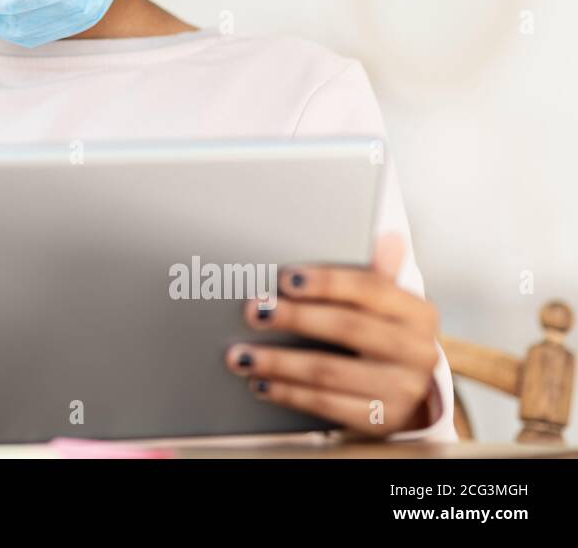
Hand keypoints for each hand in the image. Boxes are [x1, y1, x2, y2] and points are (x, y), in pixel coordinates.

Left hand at [225, 233, 441, 436]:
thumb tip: (387, 237)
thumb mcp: (386, 307)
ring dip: (278, 362)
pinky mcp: (383, 421)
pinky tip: (260, 383)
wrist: (411, 394)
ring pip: (329, 371)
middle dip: (294, 318)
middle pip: (346, 328)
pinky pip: (326, 405)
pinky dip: (288, 393)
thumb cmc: (385, 337)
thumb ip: (375, 275)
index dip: (326, 281)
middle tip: (253, 311)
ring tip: (240, 354)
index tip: (285, 278)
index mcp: (418, 312)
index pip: (370, 288)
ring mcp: (403, 390)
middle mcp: (418, 351)